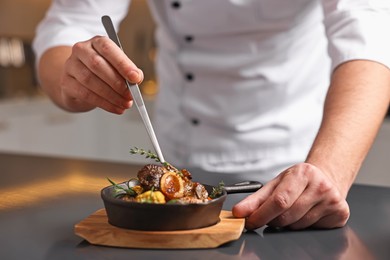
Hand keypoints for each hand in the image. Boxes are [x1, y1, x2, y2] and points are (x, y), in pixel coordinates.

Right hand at [60, 36, 143, 113]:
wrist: (79, 82)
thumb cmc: (103, 73)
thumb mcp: (117, 68)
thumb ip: (128, 71)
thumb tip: (137, 78)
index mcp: (96, 42)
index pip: (108, 49)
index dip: (123, 64)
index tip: (136, 77)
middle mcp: (81, 50)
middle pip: (97, 64)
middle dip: (117, 82)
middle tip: (130, 95)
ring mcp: (70, 66)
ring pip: (90, 81)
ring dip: (111, 95)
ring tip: (125, 104)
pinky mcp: (66, 83)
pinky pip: (85, 94)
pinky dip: (103, 103)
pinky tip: (115, 108)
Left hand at [232, 163, 349, 229]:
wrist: (325, 178)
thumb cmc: (298, 182)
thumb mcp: (276, 183)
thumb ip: (255, 199)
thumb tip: (239, 212)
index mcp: (303, 173)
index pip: (279, 200)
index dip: (261, 215)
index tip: (250, 221)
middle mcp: (321, 185)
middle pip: (287, 216)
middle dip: (272, 220)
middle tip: (271, 214)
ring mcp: (333, 200)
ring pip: (298, 226)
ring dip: (287, 223)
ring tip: (292, 210)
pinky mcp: (340, 214)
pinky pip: (311, 230)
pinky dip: (302, 226)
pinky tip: (306, 213)